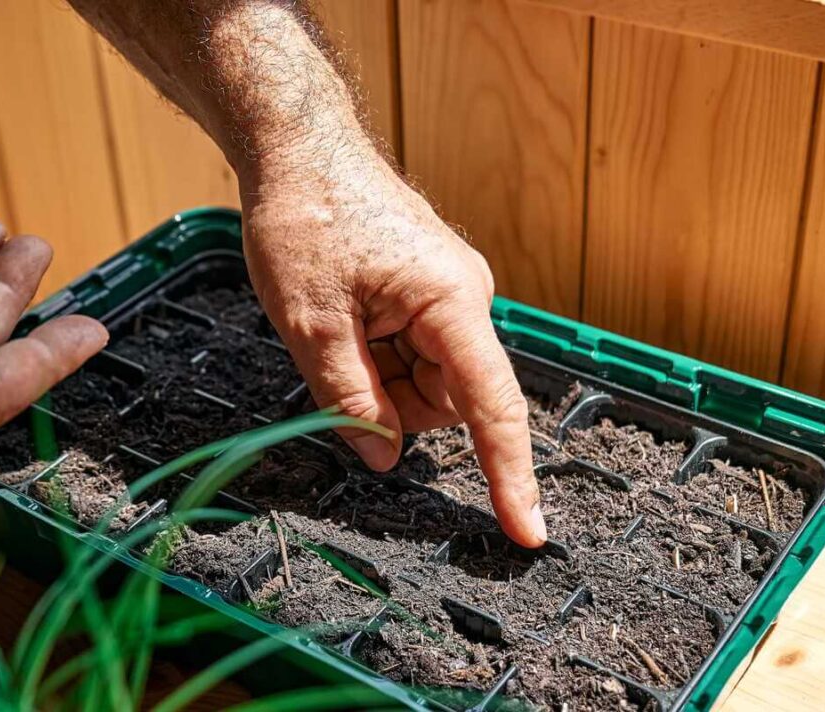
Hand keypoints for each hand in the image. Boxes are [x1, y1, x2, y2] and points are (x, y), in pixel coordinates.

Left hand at [241, 156, 545, 546]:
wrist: (298, 149)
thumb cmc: (306, 217)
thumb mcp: (311, 324)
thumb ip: (349, 398)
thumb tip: (382, 458)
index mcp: (449, 302)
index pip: (492, 405)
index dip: (509, 475)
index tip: (526, 530)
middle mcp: (464, 298)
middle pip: (448, 399)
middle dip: (391, 405)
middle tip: (334, 361)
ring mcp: (448, 294)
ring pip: (426, 382)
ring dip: (379, 380)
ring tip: (336, 328)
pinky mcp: (429, 292)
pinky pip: (414, 353)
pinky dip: (378, 358)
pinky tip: (347, 320)